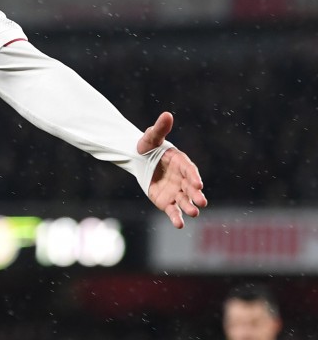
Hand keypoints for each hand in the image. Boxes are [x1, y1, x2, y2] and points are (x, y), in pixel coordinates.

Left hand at [140, 111, 206, 228]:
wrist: (138, 159)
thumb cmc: (147, 146)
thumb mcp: (151, 137)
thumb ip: (159, 128)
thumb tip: (166, 114)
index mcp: (181, 162)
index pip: (190, 170)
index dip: (194, 177)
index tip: (197, 183)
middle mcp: (182, 178)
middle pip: (191, 188)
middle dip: (196, 195)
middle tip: (201, 202)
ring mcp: (176, 191)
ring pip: (185, 201)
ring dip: (189, 207)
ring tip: (193, 213)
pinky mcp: (167, 201)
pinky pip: (172, 210)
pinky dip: (176, 217)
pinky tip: (178, 225)